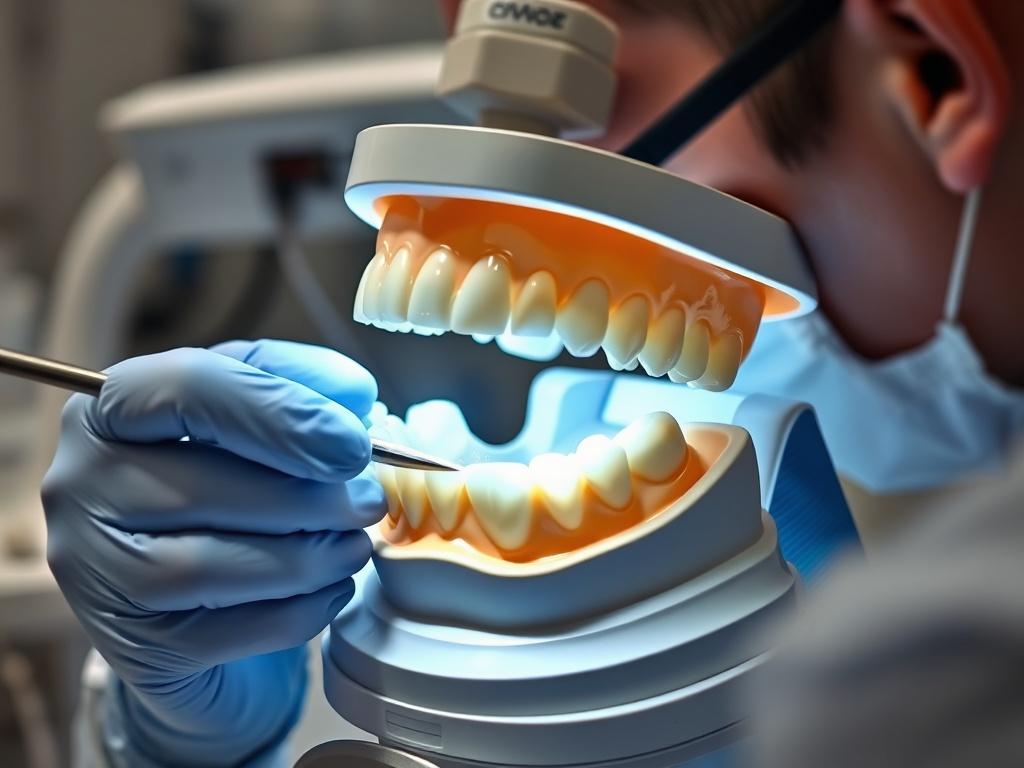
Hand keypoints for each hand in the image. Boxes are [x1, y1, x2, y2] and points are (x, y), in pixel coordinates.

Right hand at [43, 340, 384, 765]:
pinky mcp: (133, 644)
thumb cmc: (233, 490)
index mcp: (111, 409)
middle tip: (370, 501)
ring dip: (312, 555)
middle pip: (209, 485)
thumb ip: (302, 387)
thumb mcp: (258, 417)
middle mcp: (83, 484)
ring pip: (214, 564)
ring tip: (355, 545)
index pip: (188, 388)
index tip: (352, 445)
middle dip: (314, 498)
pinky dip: (303, 609)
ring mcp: (97, 570)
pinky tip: (330, 587)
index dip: (283, 413)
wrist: (199, 598)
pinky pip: (232, 630)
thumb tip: (355, 394)